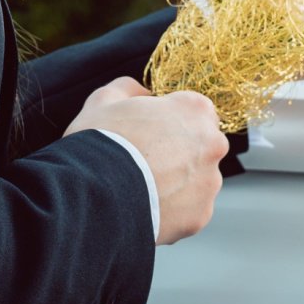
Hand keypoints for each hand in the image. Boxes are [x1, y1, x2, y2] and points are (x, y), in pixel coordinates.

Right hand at [64, 77, 228, 244]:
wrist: (90, 194)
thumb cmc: (98, 142)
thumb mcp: (104, 100)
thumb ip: (128, 88)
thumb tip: (141, 91)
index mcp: (196, 111)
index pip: (193, 112)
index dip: (169, 121)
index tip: (149, 132)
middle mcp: (213, 145)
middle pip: (200, 147)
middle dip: (178, 153)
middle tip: (144, 162)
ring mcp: (209, 183)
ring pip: (196, 181)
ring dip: (177, 183)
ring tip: (141, 188)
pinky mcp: (200, 215)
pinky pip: (188, 211)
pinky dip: (172, 210)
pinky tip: (145, 207)